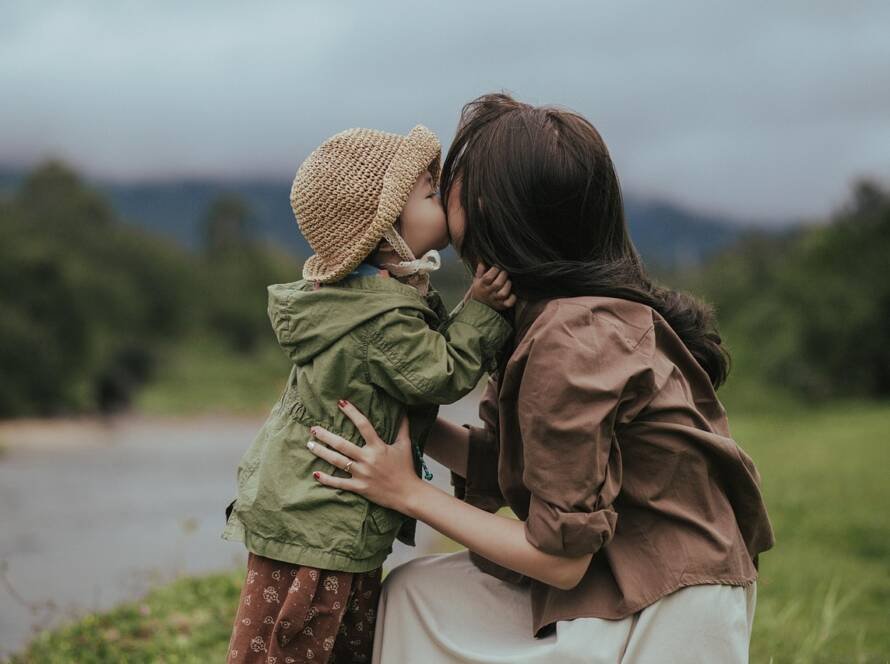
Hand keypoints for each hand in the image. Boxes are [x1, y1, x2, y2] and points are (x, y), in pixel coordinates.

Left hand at [306, 400, 423, 514]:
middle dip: (326, 436)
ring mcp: (362, 473)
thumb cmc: (406, 468)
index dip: (352, 413)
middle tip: (313, 428)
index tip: (341, 403)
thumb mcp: (405, 445)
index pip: (363, 425)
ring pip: (337, 461)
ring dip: (322, 452)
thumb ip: (403, 428)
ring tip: (309, 444)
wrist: (408, 494)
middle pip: (342, 444)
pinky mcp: (359, 487)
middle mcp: (368, 459)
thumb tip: (404, 411)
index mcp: (378, 447)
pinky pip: (340, 483)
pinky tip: (315, 473)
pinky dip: (327, 479)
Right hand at [468, 263, 515, 310]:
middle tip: (504, 273)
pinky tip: (511, 293)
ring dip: (508, 285)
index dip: (495, 270)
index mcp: (481, 285)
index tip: (497, 266)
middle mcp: (488, 293)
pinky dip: (512, 298)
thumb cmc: (480, 289)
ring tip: (507, 282)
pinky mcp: (501, 306)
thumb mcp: (477, 279)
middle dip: (503, 275)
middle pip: (497, 284)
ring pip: (503, 293)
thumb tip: (482, 261)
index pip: (488, 277)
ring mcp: (495, 300)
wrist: (478, 306)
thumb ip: (480, 270)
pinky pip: (509, 303)